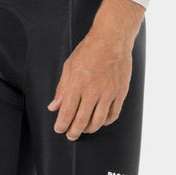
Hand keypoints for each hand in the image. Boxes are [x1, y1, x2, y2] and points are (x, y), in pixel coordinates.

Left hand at [47, 0, 144, 140]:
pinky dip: (106, 122)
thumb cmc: (89, 50)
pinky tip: (101, 121)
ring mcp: (109, 93)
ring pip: (98, 121)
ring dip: (90, 129)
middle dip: (74, 131)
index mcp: (77, 84)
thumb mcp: (69, 66)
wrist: (112, 39)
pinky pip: (113, 114)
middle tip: (70, 135)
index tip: (59, 129)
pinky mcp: (120, 93)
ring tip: (84, 129)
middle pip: (82, 121)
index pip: (67, 113)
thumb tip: (54, 107)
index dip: (62, 125)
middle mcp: (93, 91)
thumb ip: (62, 89)